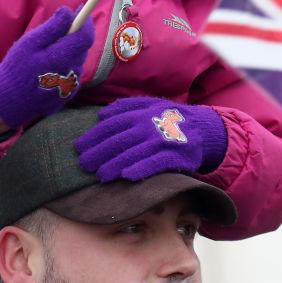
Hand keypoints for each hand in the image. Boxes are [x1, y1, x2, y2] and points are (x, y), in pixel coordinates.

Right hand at [0, 6, 93, 129]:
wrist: (9, 101)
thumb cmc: (17, 68)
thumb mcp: (30, 43)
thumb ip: (52, 27)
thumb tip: (69, 12)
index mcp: (63, 58)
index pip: (85, 36)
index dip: (85, 21)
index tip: (80, 9)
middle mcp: (72, 73)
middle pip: (82, 47)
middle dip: (73, 36)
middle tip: (56, 31)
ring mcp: (71, 86)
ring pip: (77, 60)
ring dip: (68, 52)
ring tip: (46, 54)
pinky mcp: (68, 94)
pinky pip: (71, 73)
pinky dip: (64, 66)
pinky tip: (47, 69)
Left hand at [75, 97, 227, 180]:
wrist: (202, 129)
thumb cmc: (170, 119)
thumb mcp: (150, 106)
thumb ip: (127, 107)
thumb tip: (102, 114)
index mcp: (141, 113)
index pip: (112, 125)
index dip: (94, 136)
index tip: (79, 147)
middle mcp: (149, 125)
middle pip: (119, 140)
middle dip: (98, 153)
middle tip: (83, 165)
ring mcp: (162, 141)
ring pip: (133, 154)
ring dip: (114, 165)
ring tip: (100, 176)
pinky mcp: (174, 156)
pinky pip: (154, 164)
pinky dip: (140, 169)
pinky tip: (126, 177)